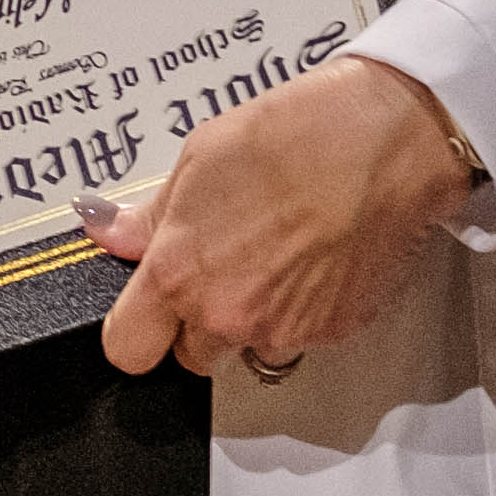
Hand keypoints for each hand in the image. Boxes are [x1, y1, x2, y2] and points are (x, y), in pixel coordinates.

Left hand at [87, 54, 481, 375]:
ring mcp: (287, 330)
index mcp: (179, 273)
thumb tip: (109, 231)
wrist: (386, 145)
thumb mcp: (197, 159)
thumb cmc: (294, 139)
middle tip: (213, 272)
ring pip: (248, 349)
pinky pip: (300, 338)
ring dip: (250, 322)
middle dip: (193, 325)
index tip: (141, 313)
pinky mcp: (337, 331)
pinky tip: (310, 262)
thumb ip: (149, 215)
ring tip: (270, 259)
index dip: (134, 330)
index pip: (128, 348)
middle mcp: (229, 315)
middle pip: (190, 356)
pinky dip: (299, 313)